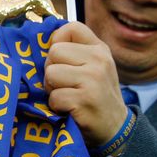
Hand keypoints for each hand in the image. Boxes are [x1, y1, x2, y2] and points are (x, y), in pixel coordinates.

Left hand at [44, 22, 127, 146]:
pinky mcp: (85, 99)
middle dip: (52, 70)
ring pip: (51, 74)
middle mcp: (99, 60)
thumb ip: (73, 53)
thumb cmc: (95, 95)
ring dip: (53, 89)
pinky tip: (70, 109)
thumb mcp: (92, 67)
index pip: (71, 28)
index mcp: (99, 49)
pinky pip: (54, 97)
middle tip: (65, 84)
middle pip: (54, 52)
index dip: (58, 41)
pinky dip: (56, 106)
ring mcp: (93, 79)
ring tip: (67, 96)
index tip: (61, 59)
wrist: (115, 129)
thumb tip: (41, 42)